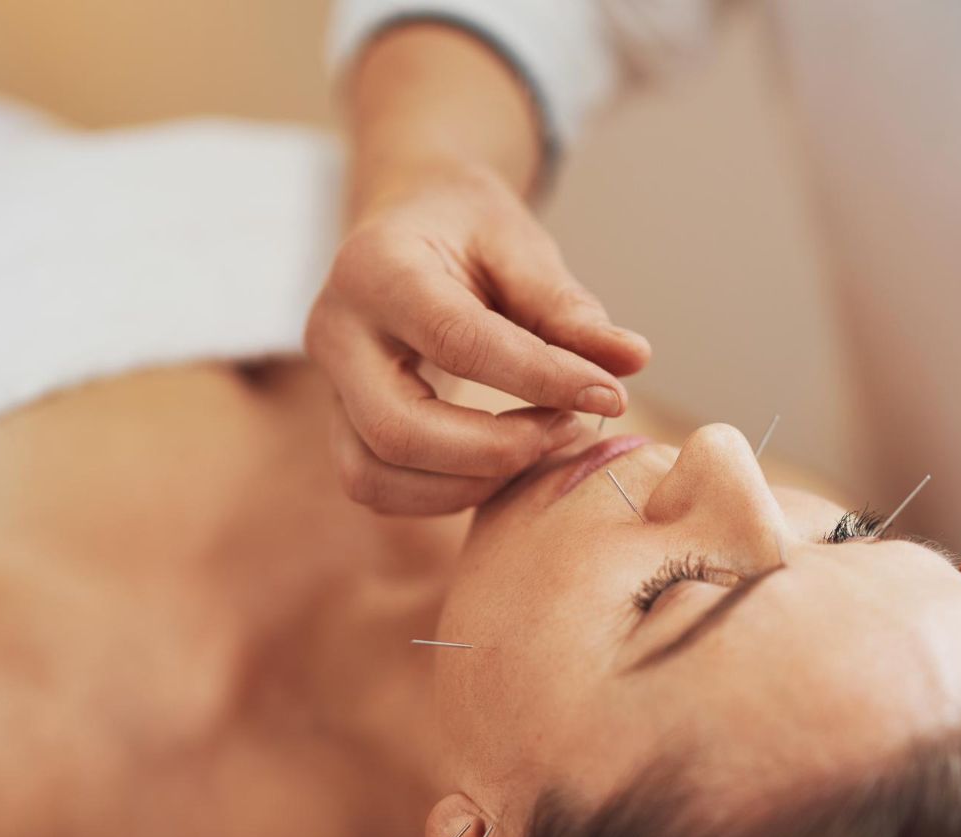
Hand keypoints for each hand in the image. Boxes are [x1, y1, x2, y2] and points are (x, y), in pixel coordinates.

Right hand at [307, 161, 650, 513]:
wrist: (404, 219)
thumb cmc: (466, 227)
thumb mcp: (518, 244)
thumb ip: (565, 306)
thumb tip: (632, 362)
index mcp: (376, 268)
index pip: (456, 340)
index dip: (539, 378)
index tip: (610, 394)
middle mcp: (336, 331)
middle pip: (399, 430)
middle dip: (497, 449)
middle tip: (568, 428)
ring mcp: (328, 384)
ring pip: (376, 474)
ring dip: (470, 482)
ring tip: (541, 443)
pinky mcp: (339, 421)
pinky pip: (376, 487)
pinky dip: (444, 493)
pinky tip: (502, 460)